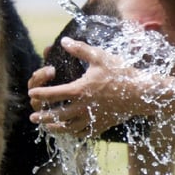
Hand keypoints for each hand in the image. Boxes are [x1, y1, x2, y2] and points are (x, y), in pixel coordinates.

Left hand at [28, 37, 146, 137]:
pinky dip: (75, 133)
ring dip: (56, 127)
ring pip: (69, 128)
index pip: (54, 94)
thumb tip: (63, 41)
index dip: (41, 93)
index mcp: (80, 90)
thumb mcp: (100, 57)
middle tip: (33, 117)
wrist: (141, 93)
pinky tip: (71, 131)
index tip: (32, 93)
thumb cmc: (121, 73)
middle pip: (57, 115)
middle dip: (43, 116)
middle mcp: (83, 107)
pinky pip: (85, 133)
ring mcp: (93, 118)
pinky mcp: (102, 125)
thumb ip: (80, 49)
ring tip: (48, 127)